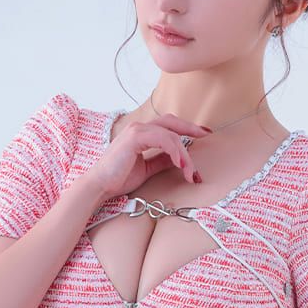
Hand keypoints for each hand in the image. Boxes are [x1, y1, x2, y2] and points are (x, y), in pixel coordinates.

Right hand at [89, 113, 211, 202]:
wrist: (100, 185)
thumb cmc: (118, 178)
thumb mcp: (147, 169)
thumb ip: (161, 160)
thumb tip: (178, 159)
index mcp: (141, 133)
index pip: (168, 126)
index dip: (186, 128)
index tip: (203, 133)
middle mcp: (139, 128)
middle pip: (172, 122)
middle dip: (191, 128)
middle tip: (207, 135)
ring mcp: (137, 130)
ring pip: (171, 135)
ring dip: (184, 154)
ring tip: (190, 171)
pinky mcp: (135, 137)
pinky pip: (163, 140)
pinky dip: (175, 151)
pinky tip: (179, 164)